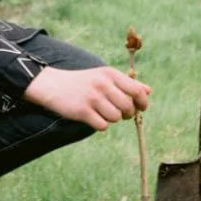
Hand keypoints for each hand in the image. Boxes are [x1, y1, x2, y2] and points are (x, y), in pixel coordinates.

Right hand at [24, 65, 149, 130]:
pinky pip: (102, 126)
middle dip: (127, 114)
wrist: (52, 84)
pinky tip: (92, 117)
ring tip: (102, 113)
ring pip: (116, 118)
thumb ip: (126, 83)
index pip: (137, 91)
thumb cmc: (83, 81)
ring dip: (112, 119)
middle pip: (128, 107)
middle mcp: (103, 84)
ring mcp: (92, 98)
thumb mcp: (104, 76)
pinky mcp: (82, 111)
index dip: (142, 102)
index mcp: (110, 74)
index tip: (141, 108)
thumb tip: (148, 91)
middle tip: (119, 112)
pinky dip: (100, 125)